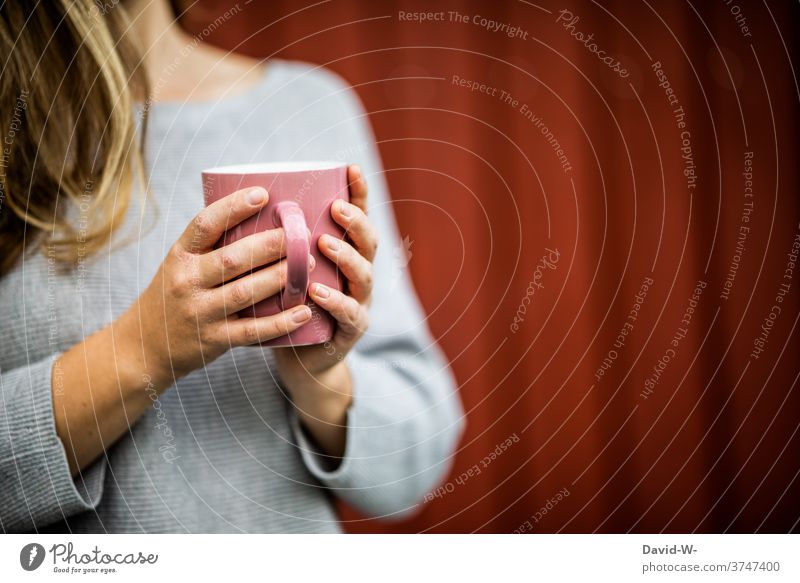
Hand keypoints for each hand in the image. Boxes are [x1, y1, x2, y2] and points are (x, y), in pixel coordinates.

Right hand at [127, 186, 312, 388]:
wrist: (144, 347)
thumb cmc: (174, 295)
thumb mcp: (181, 265)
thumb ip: (211, 246)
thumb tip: (258, 212)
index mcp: (180, 256)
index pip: (204, 225)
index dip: (233, 207)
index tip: (263, 195)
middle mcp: (187, 282)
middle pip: (232, 259)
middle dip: (270, 245)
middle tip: (300, 235)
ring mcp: (199, 313)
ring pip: (245, 293)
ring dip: (280, 278)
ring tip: (308, 265)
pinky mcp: (214, 341)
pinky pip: (252, 331)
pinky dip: (280, 322)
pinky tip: (303, 312)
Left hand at [273, 165, 376, 455]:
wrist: (299, 359)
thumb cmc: (288, 306)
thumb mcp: (286, 269)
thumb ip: (278, 242)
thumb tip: (244, 198)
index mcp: (345, 253)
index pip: (357, 217)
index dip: (358, 193)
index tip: (349, 168)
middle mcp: (357, 275)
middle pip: (368, 243)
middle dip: (355, 222)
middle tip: (335, 208)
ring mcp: (358, 302)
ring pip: (363, 276)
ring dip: (346, 257)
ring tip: (324, 244)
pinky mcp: (350, 332)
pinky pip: (350, 315)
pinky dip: (336, 302)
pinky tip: (319, 291)